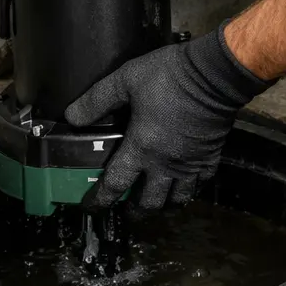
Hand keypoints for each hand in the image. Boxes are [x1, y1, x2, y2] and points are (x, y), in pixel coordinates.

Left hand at [65, 26, 272, 209]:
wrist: (214, 74)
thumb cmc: (169, 76)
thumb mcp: (126, 80)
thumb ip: (97, 100)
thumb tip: (71, 117)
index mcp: (141, 148)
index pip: (115, 184)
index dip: (100, 200)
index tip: (91, 208)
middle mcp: (165, 164)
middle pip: (148, 203)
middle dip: (135, 211)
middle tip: (127, 208)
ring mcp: (190, 164)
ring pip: (176, 200)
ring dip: (163, 205)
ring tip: (156, 201)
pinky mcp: (210, 158)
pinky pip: (199, 186)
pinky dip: (189, 191)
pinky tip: (185, 185)